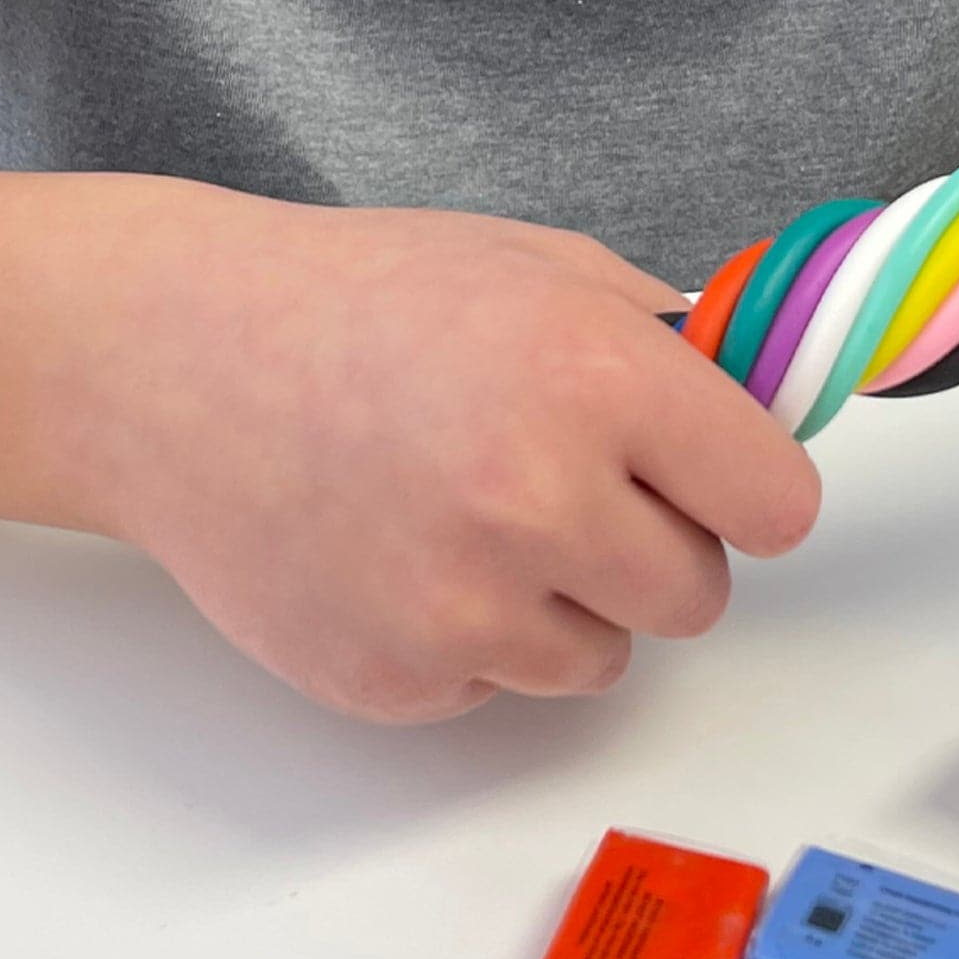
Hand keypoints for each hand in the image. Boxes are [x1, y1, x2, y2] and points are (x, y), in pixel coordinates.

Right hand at [63, 187, 822, 719]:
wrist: (179, 361)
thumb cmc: (362, 301)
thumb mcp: (542, 269)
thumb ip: (669, 345)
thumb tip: (768, 410)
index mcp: (595, 379)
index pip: (779, 504)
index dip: (749, 487)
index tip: (717, 476)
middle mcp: (538, 500)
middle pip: (701, 594)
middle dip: (655, 544)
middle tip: (570, 481)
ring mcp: (461, 607)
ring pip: (605, 656)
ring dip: (566, 599)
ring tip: (468, 508)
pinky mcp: (397, 680)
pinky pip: (502, 689)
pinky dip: (472, 638)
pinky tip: (402, 549)